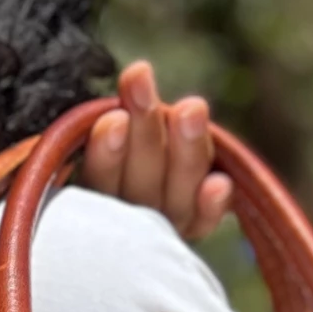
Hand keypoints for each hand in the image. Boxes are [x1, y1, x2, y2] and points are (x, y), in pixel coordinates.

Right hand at [80, 60, 233, 241]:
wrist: (129, 197)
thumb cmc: (106, 148)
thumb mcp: (97, 140)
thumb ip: (101, 125)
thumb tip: (115, 94)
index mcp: (91, 199)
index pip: (98, 181)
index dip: (106, 155)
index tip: (114, 119)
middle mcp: (125, 222)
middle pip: (139, 187)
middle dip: (145, 135)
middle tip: (145, 84)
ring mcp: (161, 226)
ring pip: (176, 199)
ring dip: (186, 154)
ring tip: (193, 107)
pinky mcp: (193, 226)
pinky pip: (203, 221)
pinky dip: (211, 206)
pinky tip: (221, 183)